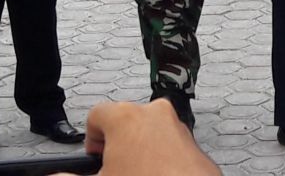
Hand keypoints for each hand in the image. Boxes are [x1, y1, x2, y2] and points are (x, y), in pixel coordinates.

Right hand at [53, 100, 217, 175]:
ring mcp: (177, 126)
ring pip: (148, 132)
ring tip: (137, 175)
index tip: (94, 158)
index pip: (96, 115)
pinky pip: (169, 144)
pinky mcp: (193, 143)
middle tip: (115, 170)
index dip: (91, 139)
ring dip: (139, 151)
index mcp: (126, 117)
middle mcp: (154, 113)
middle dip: (116, 146)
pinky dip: (161, 158)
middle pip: (123, 122)